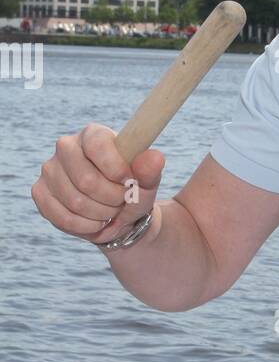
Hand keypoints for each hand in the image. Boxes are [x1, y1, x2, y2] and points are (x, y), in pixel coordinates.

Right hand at [31, 123, 164, 244]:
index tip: (130, 182)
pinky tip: (96, 222)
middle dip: (111, 198)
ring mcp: (50, 170)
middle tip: (122, 201)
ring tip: (111, 211)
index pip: (97, 145)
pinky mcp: (40, 192)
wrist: (119, 215)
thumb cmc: (133, 191)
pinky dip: (86, 226)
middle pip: (86, 179)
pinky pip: (62, 217)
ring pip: (75, 201)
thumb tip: (154, 158)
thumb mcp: (148, 182)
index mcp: (94, 134)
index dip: (116, 169)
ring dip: (101, 214)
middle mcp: (66, 147)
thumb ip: (151, 169)